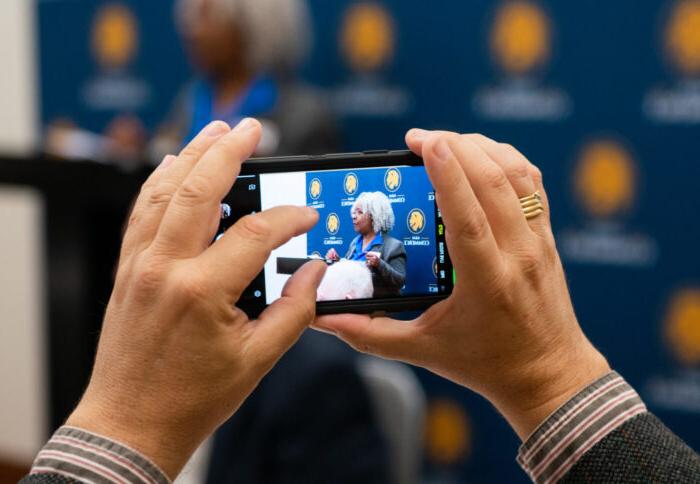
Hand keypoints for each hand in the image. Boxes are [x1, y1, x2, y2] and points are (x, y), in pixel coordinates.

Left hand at [66, 118, 325, 477]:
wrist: (130, 424)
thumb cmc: (192, 399)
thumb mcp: (257, 360)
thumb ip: (294, 311)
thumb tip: (316, 272)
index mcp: (202, 291)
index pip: (256, 233)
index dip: (290, 218)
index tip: (309, 218)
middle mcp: (165, 268)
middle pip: (197, 190)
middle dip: (228, 151)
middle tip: (253, 127)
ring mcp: (140, 265)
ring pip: (162, 192)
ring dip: (190, 155)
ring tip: (215, 129)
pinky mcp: (127, 270)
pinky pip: (141, 212)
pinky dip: (157, 183)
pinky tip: (171, 166)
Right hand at [313, 129, 609, 439]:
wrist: (549, 376)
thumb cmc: (489, 365)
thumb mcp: (424, 351)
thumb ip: (370, 333)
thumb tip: (325, 318)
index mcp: (487, 282)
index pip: (468, 216)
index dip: (446, 173)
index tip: (424, 142)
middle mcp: (519, 254)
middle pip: (493, 182)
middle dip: (455, 146)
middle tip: (419, 138)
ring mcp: (538, 242)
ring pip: (517, 174)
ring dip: (481, 147)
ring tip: (445, 141)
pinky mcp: (547, 236)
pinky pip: (532, 183)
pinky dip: (506, 159)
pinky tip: (480, 155)